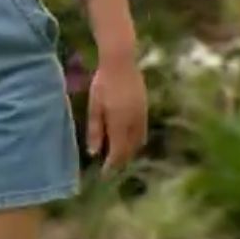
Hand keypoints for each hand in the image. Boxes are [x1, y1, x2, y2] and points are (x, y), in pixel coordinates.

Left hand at [85, 57, 147, 172]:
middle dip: (120, 161)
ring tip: (118, 157)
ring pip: (138, 142)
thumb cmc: (103, 84)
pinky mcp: (145, 110)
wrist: (122, 63)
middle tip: (111, 169)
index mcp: (120, 124)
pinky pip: (142, 132)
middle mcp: (134, 124)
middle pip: (129, 150)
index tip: (104, 175)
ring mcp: (142, 116)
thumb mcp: (94, 107)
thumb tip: (94, 152)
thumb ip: (94, 130)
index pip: (117, 152)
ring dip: (129, 152)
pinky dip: (136, 141)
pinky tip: (128, 141)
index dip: (112, 165)